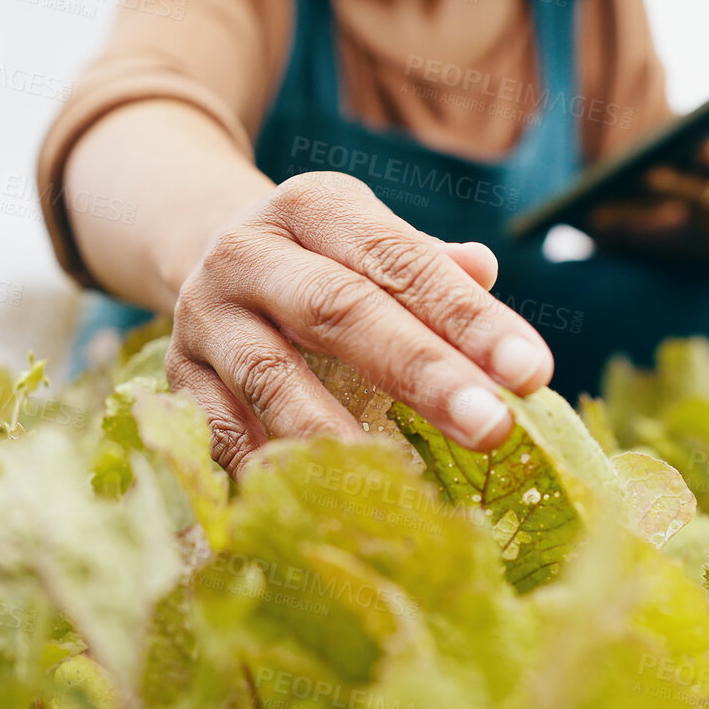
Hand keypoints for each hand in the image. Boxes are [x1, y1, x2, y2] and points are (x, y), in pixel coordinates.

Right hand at [163, 171, 555, 472]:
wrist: (204, 255)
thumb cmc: (324, 261)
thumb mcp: (371, 241)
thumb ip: (427, 265)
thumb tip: (483, 271)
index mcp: (312, 207)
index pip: (398, 259)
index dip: (465, 317)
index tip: (531, 372)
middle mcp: (247, 252)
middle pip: (337, 310)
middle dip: (421, 371)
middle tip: (492, 427)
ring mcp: (205, 316)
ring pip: (271, 377)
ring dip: (342, 434)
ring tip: (407, 482)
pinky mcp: (177, 377)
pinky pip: (221, 430)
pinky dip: (269, 469)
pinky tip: (321, 502)